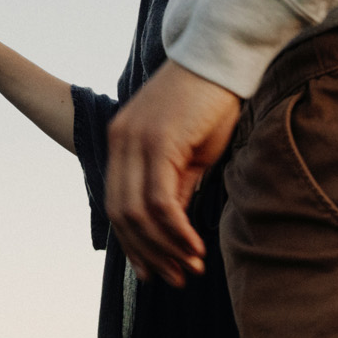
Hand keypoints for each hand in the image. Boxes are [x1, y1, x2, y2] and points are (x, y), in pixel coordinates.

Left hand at [107, 60, 242, 285]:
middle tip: (175, 279)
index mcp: (121, 142)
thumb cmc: (210, 103)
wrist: (221, 58)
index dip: (133, 243)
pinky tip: (195, 247)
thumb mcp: (190, 153)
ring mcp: (136, 141)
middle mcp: (121, 141)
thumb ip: (176, 187)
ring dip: (165, 248)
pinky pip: (160, 201)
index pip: (116, 204)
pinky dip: (175, 231)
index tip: (154, 270)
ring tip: (190, 268)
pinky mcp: (158, 142)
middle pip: (121, 214)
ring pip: (138, 213)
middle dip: (147, 253)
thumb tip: (172, 229)